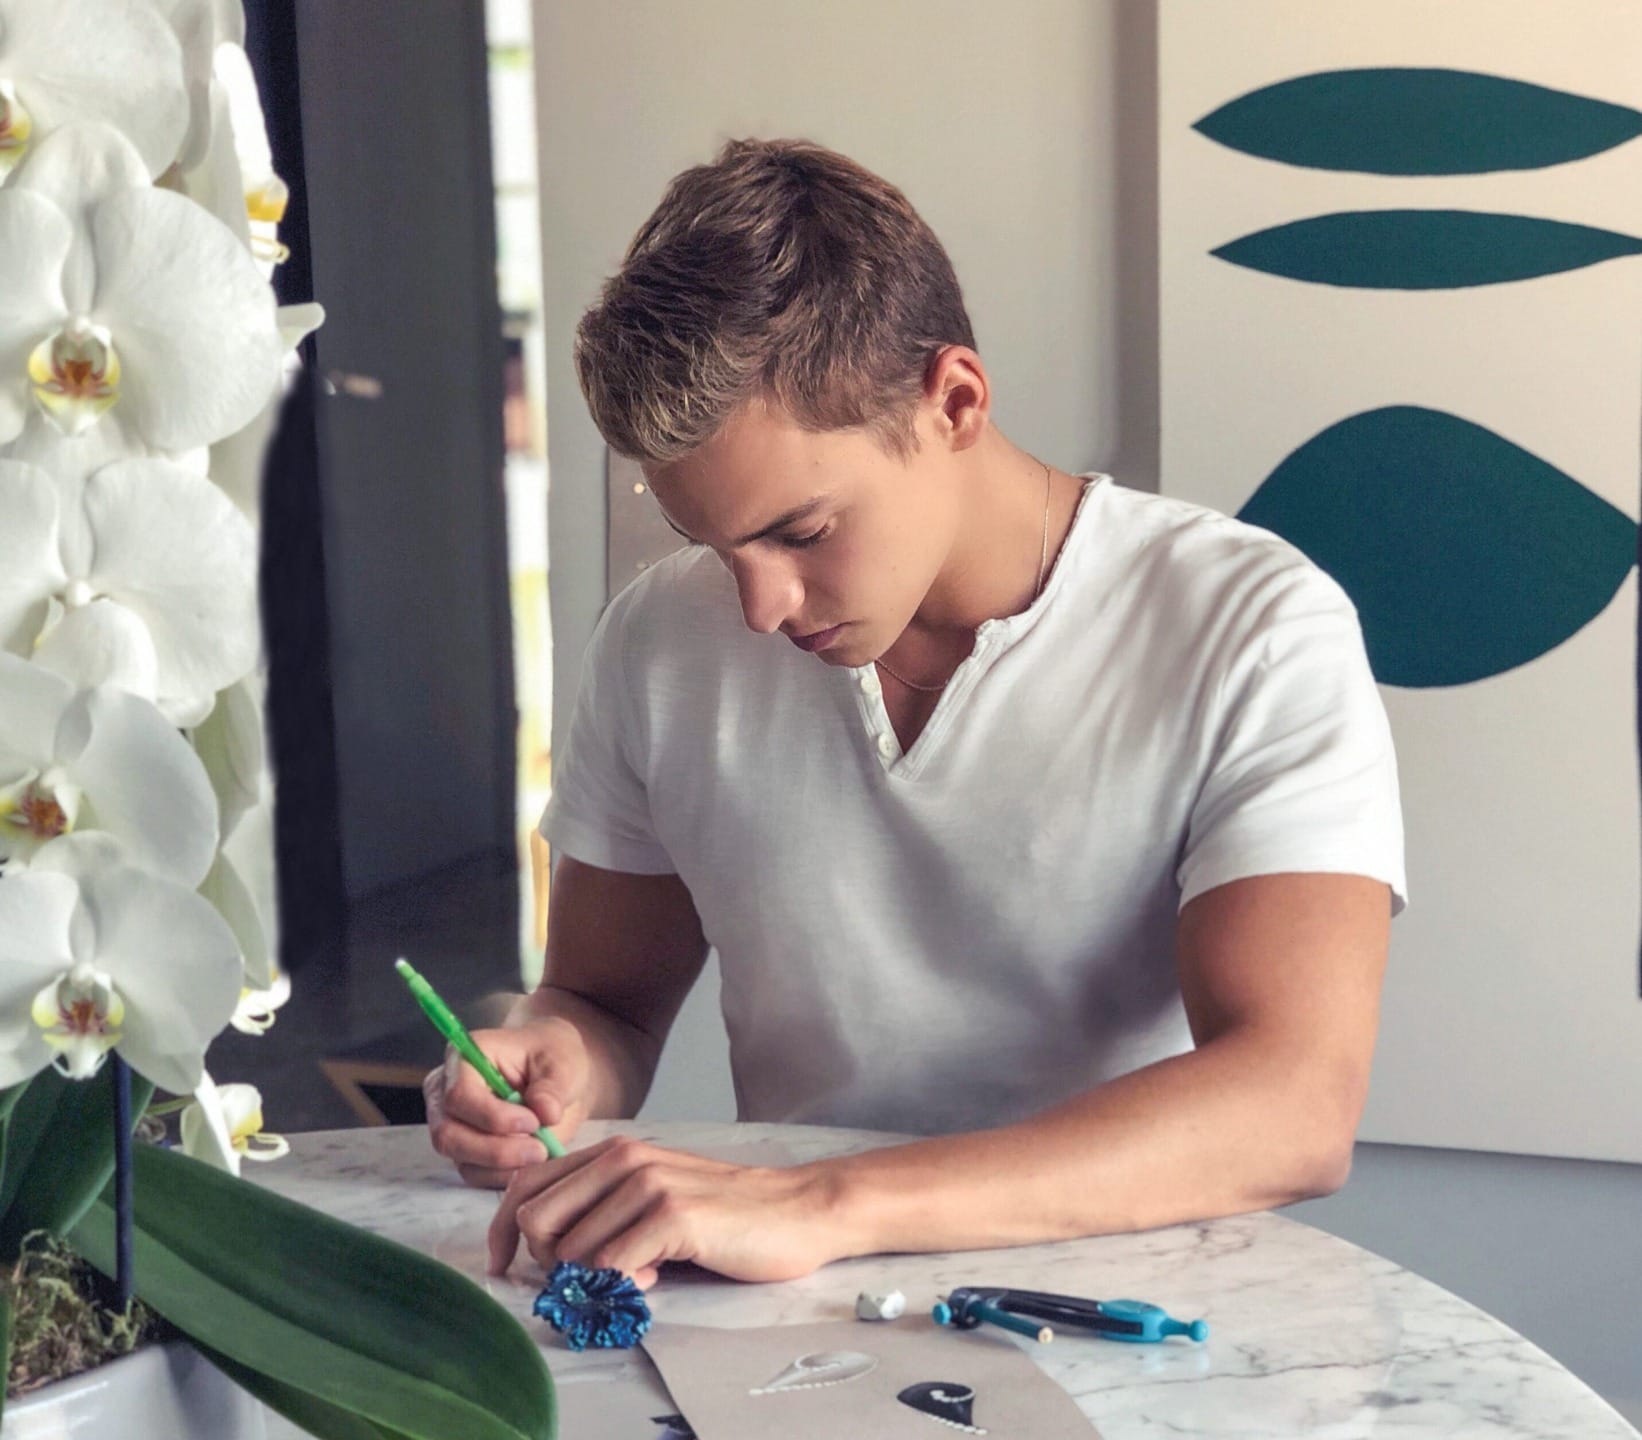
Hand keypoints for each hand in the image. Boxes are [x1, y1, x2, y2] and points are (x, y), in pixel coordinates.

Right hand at [423, 1017, 593, 1187]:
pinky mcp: (465, 1152)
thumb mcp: (562, 1063)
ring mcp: (453, 1125)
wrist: (559, 1078)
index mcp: (464, 1058)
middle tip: (540, 1149)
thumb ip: (553, 1087)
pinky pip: (477, 1175)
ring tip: (543, 1152)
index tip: (533, 1122)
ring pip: (462, 1160)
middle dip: (496, 1150)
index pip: (459, 1095)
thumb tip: (546, 1113)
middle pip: (449, 1135)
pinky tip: (533, 1161)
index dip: (493, 1116)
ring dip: (505, 1166)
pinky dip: (507, 1175)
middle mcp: (446, 1093)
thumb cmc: (553, 1059)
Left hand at [486, 1135, 846, 1288]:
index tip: (503, 1267)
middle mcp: (624, 1158)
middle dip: (548, 1261)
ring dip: (593, 1279)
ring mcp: (648, 1183)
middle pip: (535, 1218)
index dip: (501, 1230)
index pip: (526, 1183)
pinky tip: (654, 1278)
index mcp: (614, 1151)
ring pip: (571, 1249)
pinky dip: (623, 1286)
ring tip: (637, 1273)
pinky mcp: (672, 1215)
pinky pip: (611, 1266)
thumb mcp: (653, 1194)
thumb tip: (547, 1249)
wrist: (795, 1209)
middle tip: (586, 1278)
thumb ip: (603, 1207)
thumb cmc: (724, 1211)